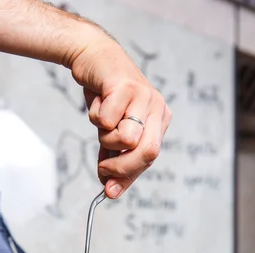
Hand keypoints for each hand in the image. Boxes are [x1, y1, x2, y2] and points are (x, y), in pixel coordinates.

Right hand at [71, 32, 171, 197]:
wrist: (94, 60)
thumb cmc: (106, 100)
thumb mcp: (113, 134)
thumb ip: (115, 162)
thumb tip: (110, 191)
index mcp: (160, 121)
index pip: (150, 158)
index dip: (128, 176)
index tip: (109, 191)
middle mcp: (157, 107)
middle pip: (146, 153)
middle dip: (120, 167)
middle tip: (102, 168)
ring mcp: (144, 94)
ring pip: (125, 138)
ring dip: (104, 136)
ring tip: (102, 118)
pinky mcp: (125, 85)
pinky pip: (106, 119)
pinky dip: (95, 115)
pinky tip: (98, 99)